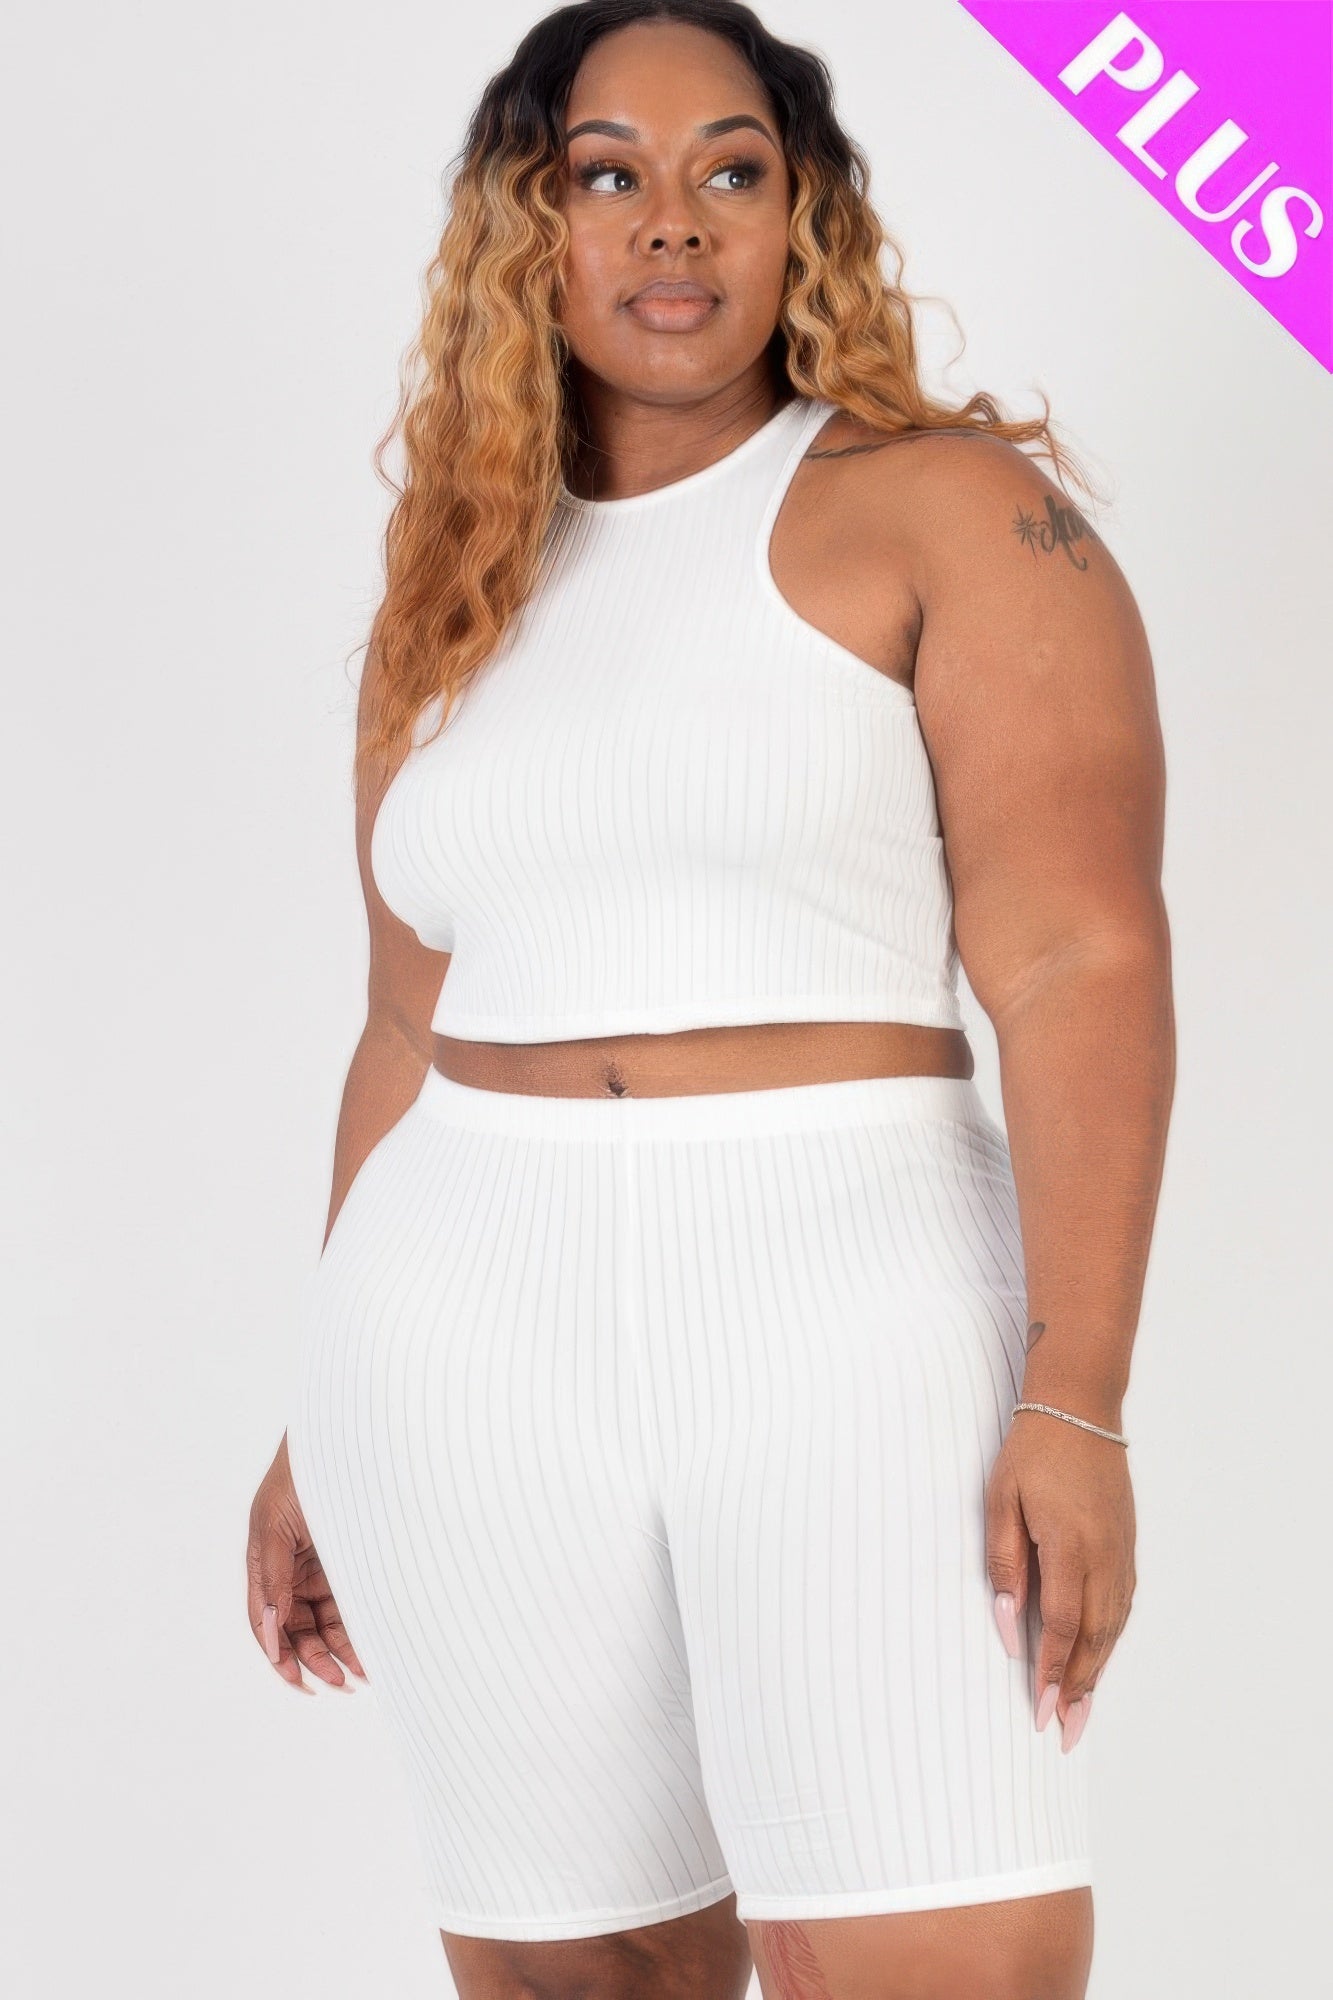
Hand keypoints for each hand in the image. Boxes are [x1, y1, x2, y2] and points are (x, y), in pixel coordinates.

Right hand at [246, 1433, 366, 1692]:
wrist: (347, 1432)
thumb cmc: (304, 1467)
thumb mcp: (277, 1521)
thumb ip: (272, 1576)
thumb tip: (271, 1632)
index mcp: (264, 1557)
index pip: (266, 1619)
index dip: (279, 1653)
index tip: (299, 1681)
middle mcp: (290, 1566)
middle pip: (296, 1627)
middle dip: (315, 1658)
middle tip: (340, 1683)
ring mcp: (320, 1563)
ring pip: (324, 1621)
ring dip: (339, 1650)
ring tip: (361, 1674)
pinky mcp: (347, 1559)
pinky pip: (348, 1603)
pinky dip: (357, 1628)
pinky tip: (371, 1648)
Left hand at [985, 1408, 1135, 1751]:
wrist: (1080, 1409)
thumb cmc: (1032, 1452)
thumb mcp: (1001, 1501)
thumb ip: (1005, 1563)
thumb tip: (1005, 1622)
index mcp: (1071, 1547)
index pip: (1061, 1627)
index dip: (1052, 1674)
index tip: (1041, 1713)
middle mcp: (1105, 1557)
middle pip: (1094, 1638)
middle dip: (1079, 1690)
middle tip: (1065, 1734)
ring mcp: (1122, 1553)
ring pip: (1113, 1628)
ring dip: (1097, 1672)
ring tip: (1081, 1712)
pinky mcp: (1128, 1546)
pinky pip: (1122, 1606)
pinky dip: (1110, 1640)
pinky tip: (1098, 1659)